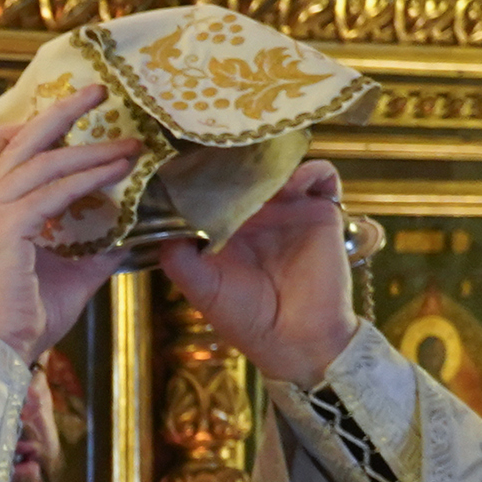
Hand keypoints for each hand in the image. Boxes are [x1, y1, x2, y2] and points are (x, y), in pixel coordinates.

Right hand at [0, 84, 137, 363]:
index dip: (27, 126)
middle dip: (59, 112)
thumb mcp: (72, 270)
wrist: (3, 351)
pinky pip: (53, 192)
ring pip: (41, 162)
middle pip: (16, 141)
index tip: (66, 112)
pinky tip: (118, 172)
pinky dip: (87, 179)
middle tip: (98, 91)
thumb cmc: (29, 317)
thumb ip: (95, 245)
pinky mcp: (4, 230)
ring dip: (90, 148)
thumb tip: (131, 229)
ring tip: (128, 143)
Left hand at [157, 158, 354, 388]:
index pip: (212, 188)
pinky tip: (293, 183)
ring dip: (270, 161)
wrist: (293, 337)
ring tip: (258, 166)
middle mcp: (257, 215)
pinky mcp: (321, 211)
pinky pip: (322, 177)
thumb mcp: (200, 287)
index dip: (201, 174)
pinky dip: (311, 170)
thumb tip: (160, 224)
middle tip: (223, 145)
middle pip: (246, 170)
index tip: (187, 160)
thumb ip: (177, 257)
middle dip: (234, 157)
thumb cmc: (244, 317)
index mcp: (225, 228)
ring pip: (280, 167)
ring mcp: (289, 210)